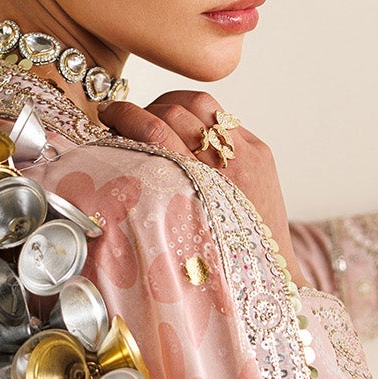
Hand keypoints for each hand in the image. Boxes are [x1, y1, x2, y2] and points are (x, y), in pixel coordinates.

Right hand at [97, 92, 310, 285]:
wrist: (270, 273)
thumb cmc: (217, 263)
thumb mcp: (177, 228)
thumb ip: (154, 192)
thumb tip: (120, 154)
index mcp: (203, 186)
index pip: (158, 132)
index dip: (127, 117)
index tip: (107, 114)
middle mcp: (230, 165)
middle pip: (177, 113)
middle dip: (145, 110)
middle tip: (125, 120)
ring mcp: (250, 155)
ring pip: (202, 105)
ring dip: (171, 104)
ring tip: (154, 117)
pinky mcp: (262, 152)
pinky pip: (224, 119)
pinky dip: (198, 117)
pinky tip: (183, 130)